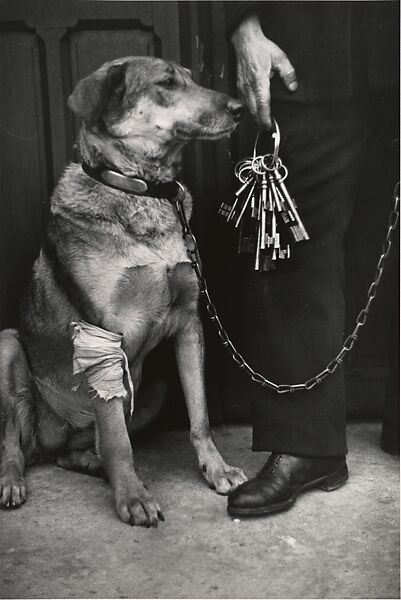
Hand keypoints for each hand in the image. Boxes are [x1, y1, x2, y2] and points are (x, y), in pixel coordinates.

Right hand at [231, 13, 297, 128]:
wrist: (245, 42)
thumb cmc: (262, 49)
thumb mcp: (280, 57)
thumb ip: (288, 73)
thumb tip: (293, 87)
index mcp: (259, 80)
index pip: (262, 104)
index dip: (266, 117)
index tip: (270, 126)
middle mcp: (249, 86)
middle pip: (254, 111)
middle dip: (260, 122)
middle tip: (269, 130)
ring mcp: (242, 88)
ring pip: (248, 109)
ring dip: (255, 118)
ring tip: (263, 125)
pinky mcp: (239, 87)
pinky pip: (244, 104)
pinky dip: (250, 111)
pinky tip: (256, 114)